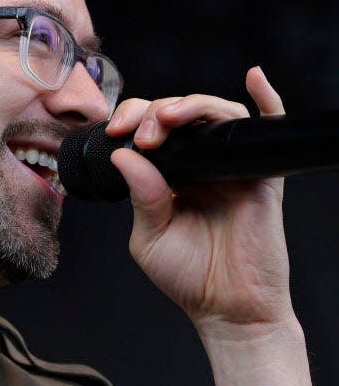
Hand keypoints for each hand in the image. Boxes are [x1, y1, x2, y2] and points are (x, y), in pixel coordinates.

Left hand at [106, 66, 293, 337]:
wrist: (228, 309)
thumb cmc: (189, 277)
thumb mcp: (150, 237)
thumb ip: (140, 196)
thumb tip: (125, 155)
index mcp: (169, 174)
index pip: (149, 129)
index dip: (133, 119)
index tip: (116, 131)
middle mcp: (199, 163)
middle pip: (180, 113)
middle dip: (155, 112)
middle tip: (141, 132)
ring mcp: (232, 164)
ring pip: (217, 113)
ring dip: (191, 104)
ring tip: (168, 118)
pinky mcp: (261, 173)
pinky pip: (269, 126)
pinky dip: (266, 96)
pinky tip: (253, 76)